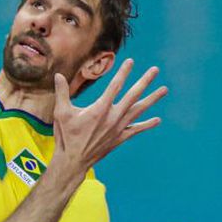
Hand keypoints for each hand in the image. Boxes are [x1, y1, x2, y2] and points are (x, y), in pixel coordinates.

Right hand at [50, 59, 165, 169]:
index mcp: (100, 109)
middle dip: (145, 81)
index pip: (115, 86)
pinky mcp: (120, 138)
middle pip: (133, 95)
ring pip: (139, 110)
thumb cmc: (66, 136)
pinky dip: (147, 124)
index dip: (124, 72)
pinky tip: (157, 119)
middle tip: (156, 70)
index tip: (131, 61)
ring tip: (164, 90)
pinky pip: (136, 130)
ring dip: (152, 99)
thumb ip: (62, 92)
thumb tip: (57, 75)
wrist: (73, 160)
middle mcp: (113, 117)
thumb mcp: (61, 113)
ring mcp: (118, 128)